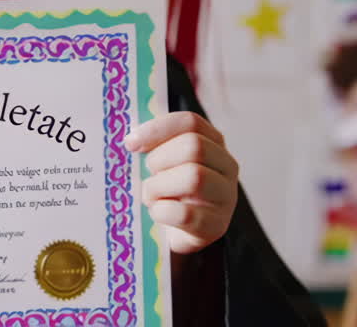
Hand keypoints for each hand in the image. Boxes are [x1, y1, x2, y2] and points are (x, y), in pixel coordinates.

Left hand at [125, 111, 237, 253]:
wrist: (175, 233)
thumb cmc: (166, 191)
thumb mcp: (162, 162)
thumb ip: (152, 145)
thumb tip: (130, 139)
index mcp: (213, 142)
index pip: (190, 122)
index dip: (158, 129)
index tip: (130, 143)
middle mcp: (226, 166)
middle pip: (194, 146)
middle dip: (159, 160)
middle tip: (147, 174)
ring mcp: (226, 197)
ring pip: (194, 177)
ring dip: (159, 186)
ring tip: (150, 196)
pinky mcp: (216, 226)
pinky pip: (186, 214)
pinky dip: (162, 212)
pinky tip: (157, 213)